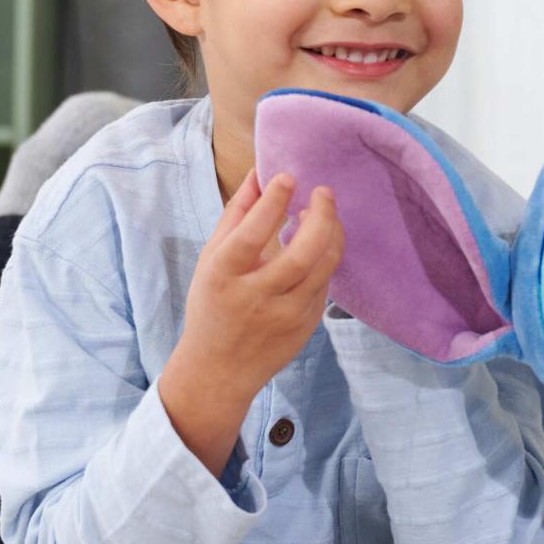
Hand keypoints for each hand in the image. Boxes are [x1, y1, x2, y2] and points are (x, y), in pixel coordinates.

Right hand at [158, 169, 345, 473]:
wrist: (220, 369)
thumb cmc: (213, 305)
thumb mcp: (211, 260)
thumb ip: (236, 216)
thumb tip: (258, 173)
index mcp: (224, 277)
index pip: (251, 234)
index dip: (272, 203)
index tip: (288, 176)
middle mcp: (256, 297)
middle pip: (302, 253)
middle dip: (321, 216)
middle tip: (324, 192)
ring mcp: (286, 315)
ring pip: (324, 267)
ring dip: (332, 233)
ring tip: (324, 214)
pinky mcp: (307, 325)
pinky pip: (325, 283)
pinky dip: (326, 257)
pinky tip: (318, 244)